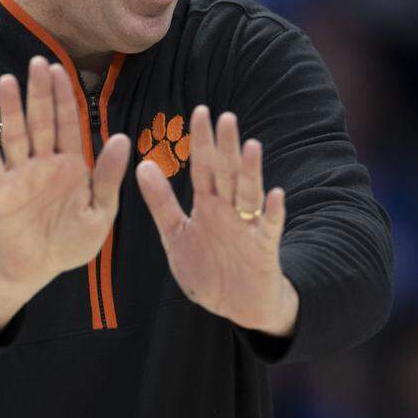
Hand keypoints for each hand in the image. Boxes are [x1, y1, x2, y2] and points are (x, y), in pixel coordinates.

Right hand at [0, 56, 130, 289]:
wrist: (35, 271)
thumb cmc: (70, 243)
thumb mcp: (100, 213)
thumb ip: (108, 177)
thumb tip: (124, 138)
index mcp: (72, 165)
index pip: (69, 123)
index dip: (65, 97)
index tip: (61, 69)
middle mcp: (44, 163)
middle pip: (42, 121)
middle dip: (40, 92)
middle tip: (37, 61)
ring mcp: (19, 174)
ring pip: (16, 135)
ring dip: (12, 108)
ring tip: (8, 80)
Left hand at [135, 106, 297, 336]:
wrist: (236, 306)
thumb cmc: (208, 268)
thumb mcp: (176, 235)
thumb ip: (160, 202)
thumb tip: (142, 165)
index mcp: (207, 204)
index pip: (203, 167)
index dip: (201, 141)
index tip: (200, 111)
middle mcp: (229, 210)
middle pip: (228, 173)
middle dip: (226, 147)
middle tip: (225, 117)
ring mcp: (248, 227)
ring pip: (250, 194)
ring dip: (251, 172)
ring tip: (251, 147)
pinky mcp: (264, 249)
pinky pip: (269, 227)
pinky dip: (272, 212)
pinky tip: (275, 194)